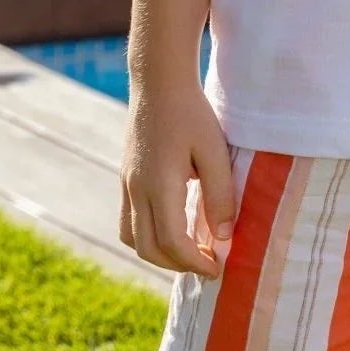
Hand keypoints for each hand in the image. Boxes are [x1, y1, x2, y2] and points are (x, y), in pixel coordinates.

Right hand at [119, 84, 236, 278]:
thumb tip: (223, 237)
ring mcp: (127, 184)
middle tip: (208, 264)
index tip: (218, 267)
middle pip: (148, 248)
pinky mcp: (126, 178)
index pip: (172, 242)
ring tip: (189, 251)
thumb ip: (219, 195)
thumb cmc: (191, 113)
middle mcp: (136, 190)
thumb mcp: (214, 151)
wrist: (158, 83)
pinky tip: (173, 228)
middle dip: (178, 265)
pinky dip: (148, 236)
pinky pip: (129, 221)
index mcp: (159, 185)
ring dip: (159, 254)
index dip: (195, 262)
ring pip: (133, 238)